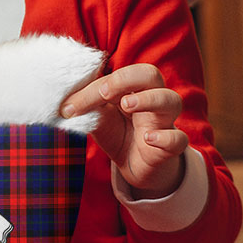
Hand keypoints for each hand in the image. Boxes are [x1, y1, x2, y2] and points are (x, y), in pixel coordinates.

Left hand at [60, 63, 187, 197]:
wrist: (135, 167)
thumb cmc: (119, 134)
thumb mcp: (99, 119)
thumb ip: (87, 107)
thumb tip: (63, 103)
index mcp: (133, 88)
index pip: (118, 76)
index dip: (94, 87)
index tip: (70, 106)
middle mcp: (152, 99)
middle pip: (151, 74)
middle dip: (127, 79)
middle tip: (104, 93)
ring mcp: (164, 122)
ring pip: (171, 100)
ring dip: (149, 99)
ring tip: (127, 105)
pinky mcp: (171, 147)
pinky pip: (178, 139)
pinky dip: (166, 137)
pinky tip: (148, 138)